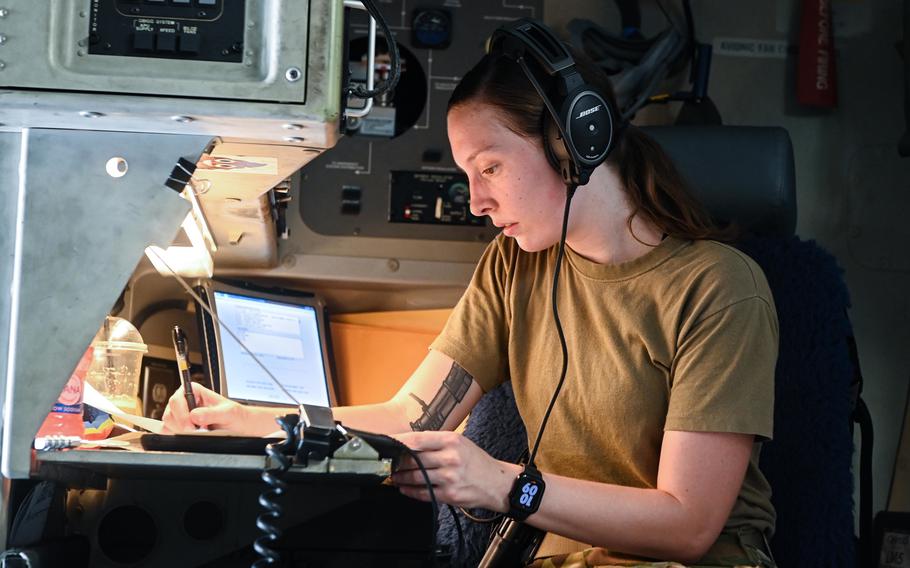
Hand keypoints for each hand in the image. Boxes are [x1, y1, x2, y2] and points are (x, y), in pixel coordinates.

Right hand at [161, 383, 251, 433]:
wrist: (237, 426)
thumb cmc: (233, 415)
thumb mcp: (228, 412)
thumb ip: (211, 413)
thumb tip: (194, 416)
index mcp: (193, 391)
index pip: (176, 400)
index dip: (182, 415)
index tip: (191, 426)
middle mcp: (183, 401)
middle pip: (169, 414)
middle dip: (182, 426)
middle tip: (196, 432)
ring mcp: (179, 415)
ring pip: (167, 425)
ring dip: (180, 432)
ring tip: (198, 432)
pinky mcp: (178, 427)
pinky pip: (168, 432)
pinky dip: (177, 437)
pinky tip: (190, 436)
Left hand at [391, 431, 518, 510]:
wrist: (496, 482)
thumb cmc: (476, 461)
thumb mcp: (459, 442)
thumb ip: (435, 442)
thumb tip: (408, 444)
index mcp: (451, 440)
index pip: (417, 439)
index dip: (398, 442)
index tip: (386, 443)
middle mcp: (450, 457)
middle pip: (413, 459)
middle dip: (396, 462)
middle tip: (388, 463)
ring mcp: (449, 477)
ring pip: (415, 477)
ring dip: (401, 478)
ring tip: (394, 476)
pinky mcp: (449, 494)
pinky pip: (423, 493)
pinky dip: (410, 491)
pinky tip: (405, 488)